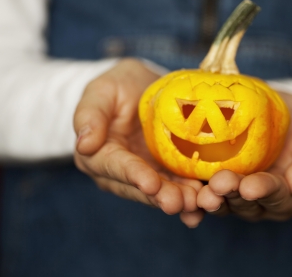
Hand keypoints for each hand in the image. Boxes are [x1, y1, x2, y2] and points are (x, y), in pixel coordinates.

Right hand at [73, 58, 203, 227]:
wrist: (144, 87)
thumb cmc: (119, 86)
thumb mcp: (101, 91)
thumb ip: (90, 115)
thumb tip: (84, 144)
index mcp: (100, 154)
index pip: (116, 167)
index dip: (134, 175)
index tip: (150, 183)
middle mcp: (121, 173)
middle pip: (141, 187)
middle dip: (161, 196)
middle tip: (180, 203)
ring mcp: (147, 175)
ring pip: (162, 192)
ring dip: (180, 200)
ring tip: (197, 204)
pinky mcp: (168, 173)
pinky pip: (179, 186)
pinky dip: (193, 194)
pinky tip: (207, 200)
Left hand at [197, 93, 291, 220]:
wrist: (279, 116)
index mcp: (285, 197)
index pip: (276, 196)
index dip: (264, 191)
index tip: (252, 185)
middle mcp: (258, 202)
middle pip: (245, 202)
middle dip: (232, 194)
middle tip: (220, 183)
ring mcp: (234, 195)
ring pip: (223, 201)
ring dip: (211, 198)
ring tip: (202, 190)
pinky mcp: (213, 183)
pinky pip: (203, 191)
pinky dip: (193, 193)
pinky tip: (183, 190)